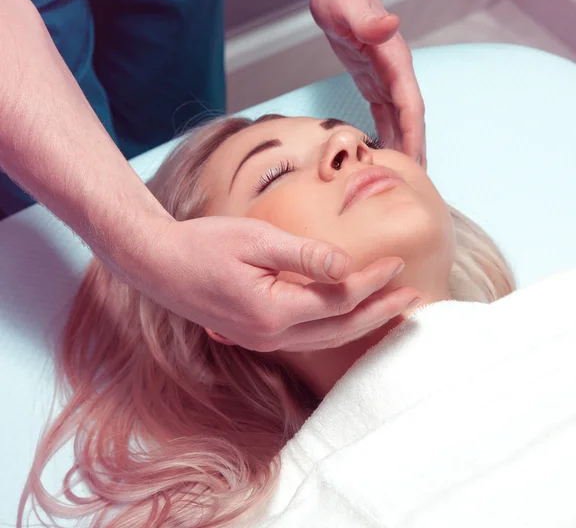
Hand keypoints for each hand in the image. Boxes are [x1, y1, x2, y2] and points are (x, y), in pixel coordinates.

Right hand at [136, 216, 420, 351]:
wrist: (158, 264)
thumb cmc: (204, 243)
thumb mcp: (255, 239)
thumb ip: (303, 254)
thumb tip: (346, 264)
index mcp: (273, 310)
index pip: (339, 298)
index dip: (371, 281)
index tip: (397, 263)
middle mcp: (270, 335)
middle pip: (340, 328)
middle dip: (380, 312)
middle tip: (412, 298)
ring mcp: (262, 340)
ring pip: (326, 338)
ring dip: (362, 324)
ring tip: (391, 310)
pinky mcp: (256, 335)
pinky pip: (308, 338)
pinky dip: (335, 328)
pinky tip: (347, 317)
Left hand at [310, 0, 425, 167]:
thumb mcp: (349, 8)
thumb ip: (368, 20)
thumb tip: (390, 24)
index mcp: (396, 63)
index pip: (412, 107)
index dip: (414, 137)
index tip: (414, 164)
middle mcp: (396, 75)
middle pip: (412, 121)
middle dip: (415, 151)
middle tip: (414, 185)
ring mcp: (387, 80)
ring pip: (400, 122)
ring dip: (402, 148)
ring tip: (401, 178)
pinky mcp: (373, 83)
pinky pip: (384, 116)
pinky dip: (386, 136)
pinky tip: (381, 154)